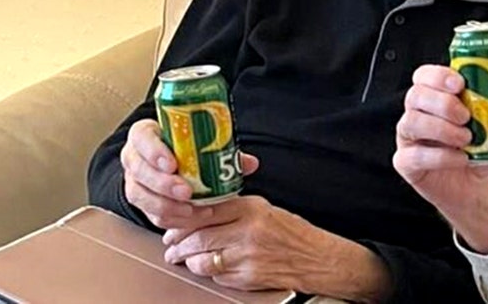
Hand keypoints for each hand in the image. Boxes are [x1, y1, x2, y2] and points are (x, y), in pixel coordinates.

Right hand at [120, 119, 258, 229]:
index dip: (154, 151)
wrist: (174, 163)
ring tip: (192, 209)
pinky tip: (190, 217)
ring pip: (141, 196)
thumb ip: (223, 151)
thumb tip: (250, 164)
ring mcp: (135, 181)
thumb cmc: (187, 149)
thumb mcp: (202, 143)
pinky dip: (171, 218)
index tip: (172, 163)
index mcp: (146, 135)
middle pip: (139, 171)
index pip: (141, 137)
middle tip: (186, 192)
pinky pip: (150, 214)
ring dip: (167, 206)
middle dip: (163, 184)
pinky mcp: (142, 202)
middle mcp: (135, 157)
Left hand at [162, 196, 391, 298]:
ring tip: (183, 258)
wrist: (316, 258)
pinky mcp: (247, 278)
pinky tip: (208, 267)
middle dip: (178, 243)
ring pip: (203, 259)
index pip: (207, 211)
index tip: (173, 224)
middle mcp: (248, 232)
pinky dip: (208, 272)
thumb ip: (237, 209)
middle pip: (199, 237)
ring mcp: (247, 257)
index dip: (184, 220)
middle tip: (171, 245)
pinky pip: (217, 276)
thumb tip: (203, 212)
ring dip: (188, 260)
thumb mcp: (267, 209)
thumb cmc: (293, 233)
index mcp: (253, 209)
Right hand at [393, 65, 487, 251]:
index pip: (425, 75)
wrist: (474, 186)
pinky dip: (440, 157)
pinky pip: (414, 156)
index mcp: (436, 96)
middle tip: (466, 116)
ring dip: (441, 129)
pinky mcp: (407, 162)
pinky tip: (459, 158)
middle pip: (416, 95)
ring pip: (411, 123)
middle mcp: (418, 113)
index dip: (438, 76)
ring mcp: (409, 137)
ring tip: (466, 139)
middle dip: (442, 103)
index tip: (459, 83)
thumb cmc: (479, 149)